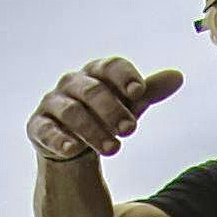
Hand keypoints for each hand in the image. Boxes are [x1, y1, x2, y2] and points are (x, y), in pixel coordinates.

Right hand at [28, 59, 183, 161]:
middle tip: (131, 130)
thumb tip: (177, 76)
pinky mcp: (38, 127)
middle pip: (92, 90)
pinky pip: (46, 130)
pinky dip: (59, 139)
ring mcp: (52, 104)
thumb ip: (149, 92)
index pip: (109, 67)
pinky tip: (73, 149)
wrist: (74, 148)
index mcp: (95, 74)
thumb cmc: (104, 118)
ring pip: (71, 111)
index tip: (139, 92)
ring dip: (93, 129)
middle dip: (112, 110)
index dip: (124, 76)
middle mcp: (72, 84)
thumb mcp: (128, 106)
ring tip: (114, 148)